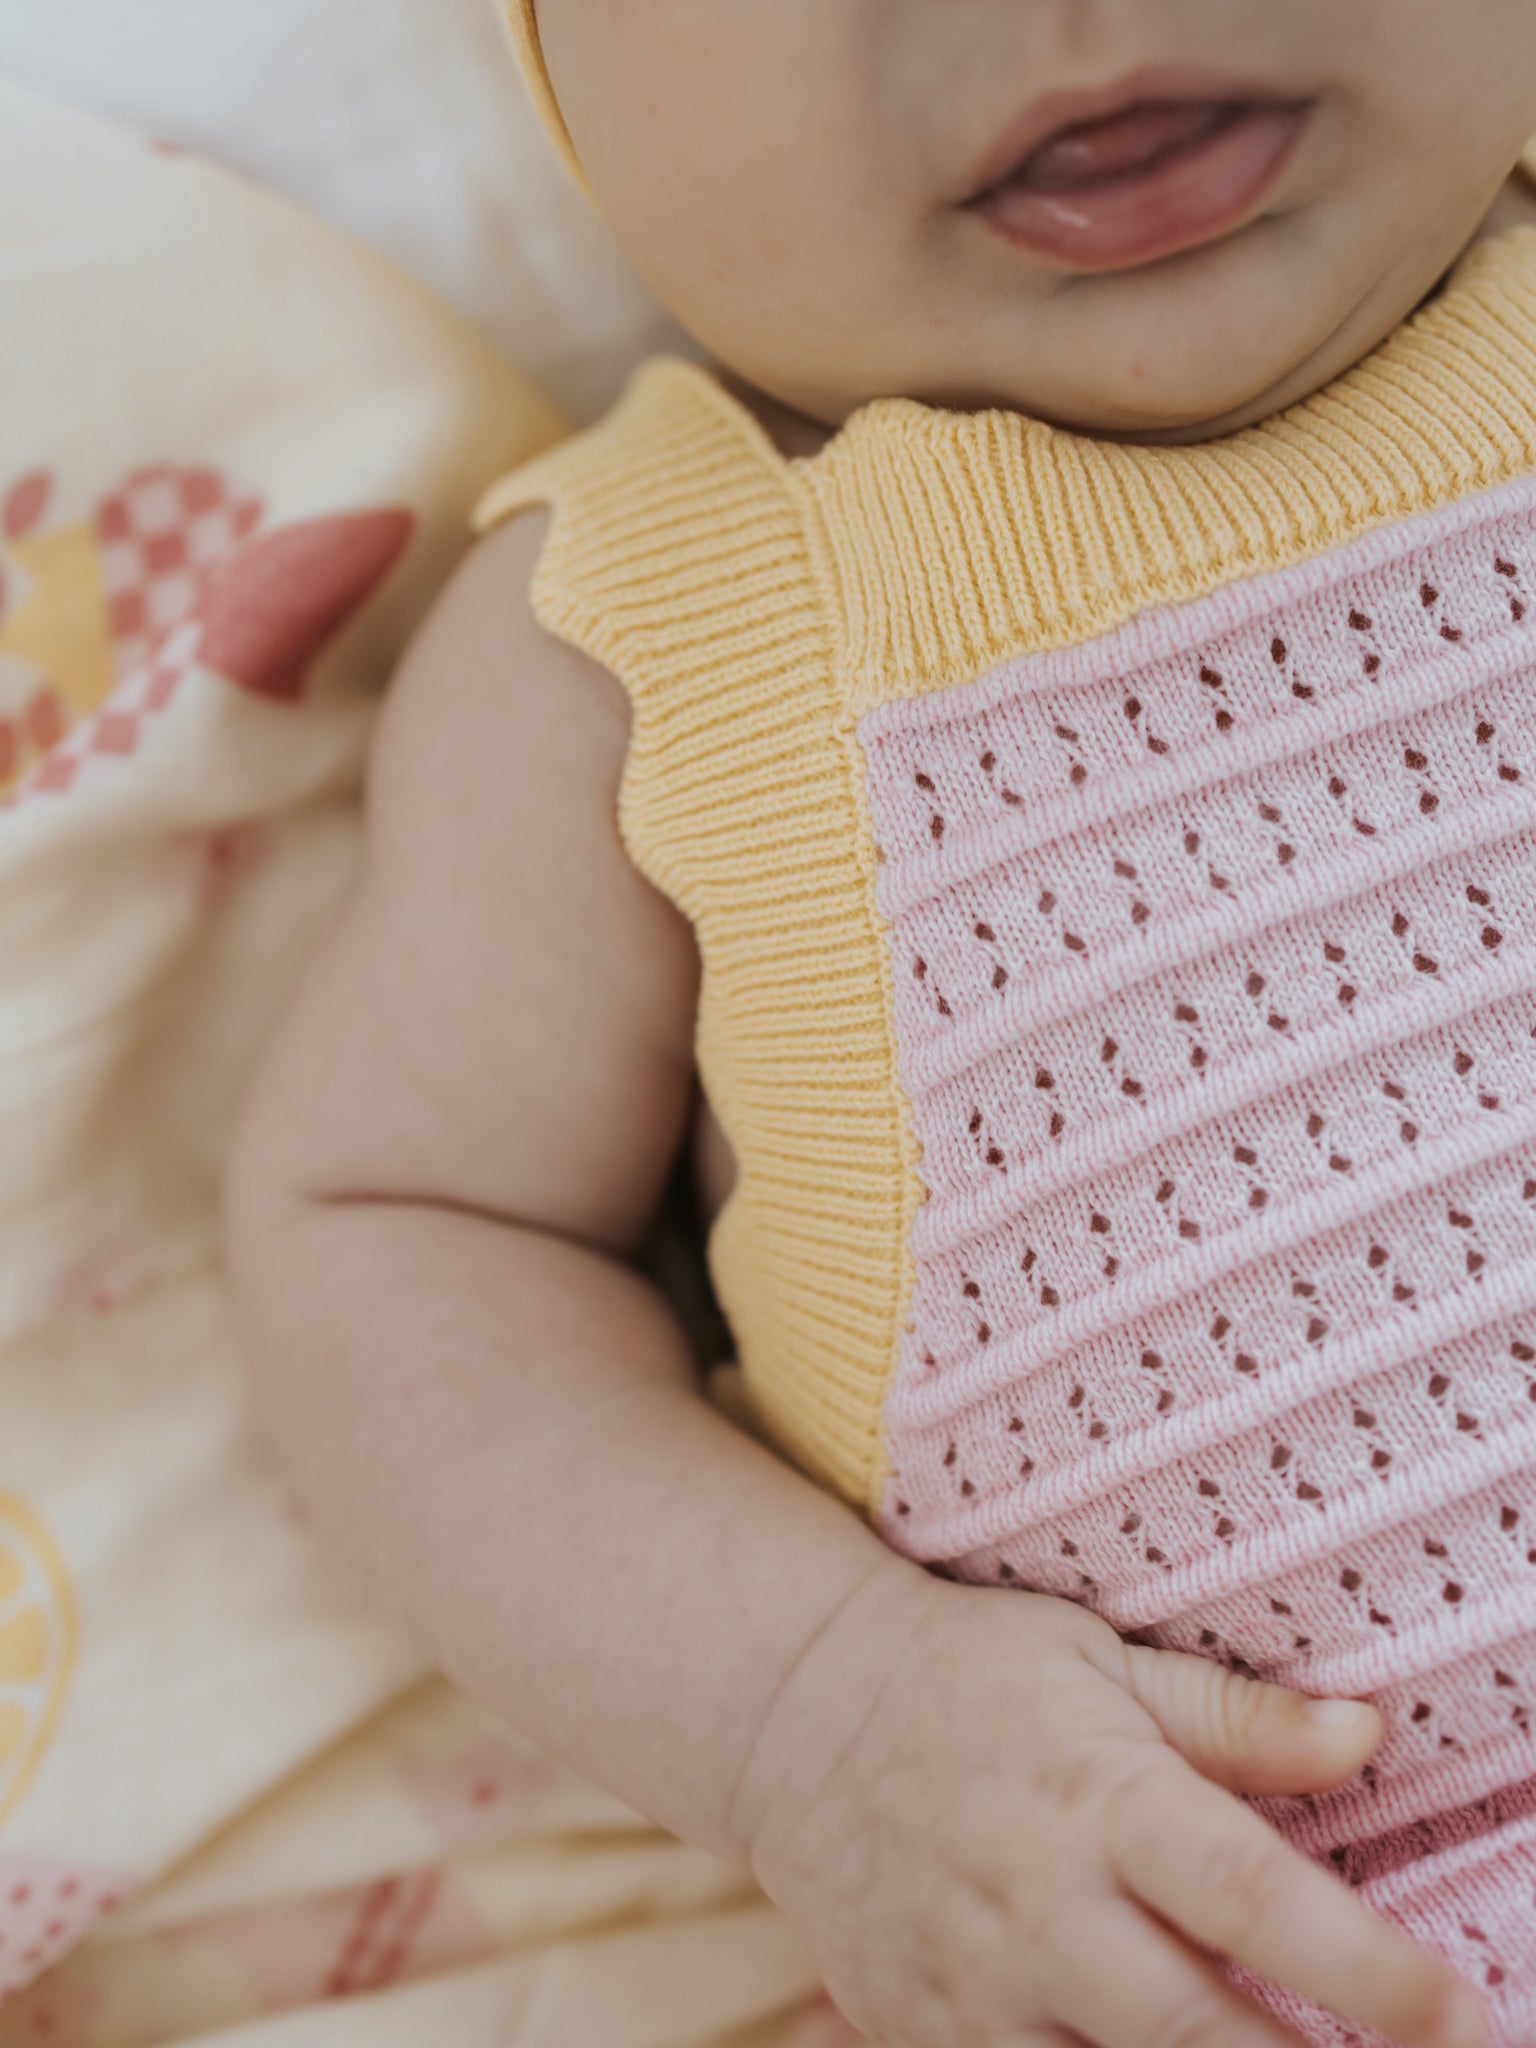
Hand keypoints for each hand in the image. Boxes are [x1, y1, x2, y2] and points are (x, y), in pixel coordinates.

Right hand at [738, 1569, 1486, 2047]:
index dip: (1362, 1965)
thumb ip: (1232, 1713)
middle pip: (1190, 2033)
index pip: (1243, 1891)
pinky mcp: (924, 2038)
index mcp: (1096, 1797)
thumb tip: (1367, 1734)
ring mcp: (975, 1988)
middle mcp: (1038, 1905)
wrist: (799, 1714)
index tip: (1458, 2013)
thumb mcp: (1097, 1657)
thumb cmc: (970, 1674)